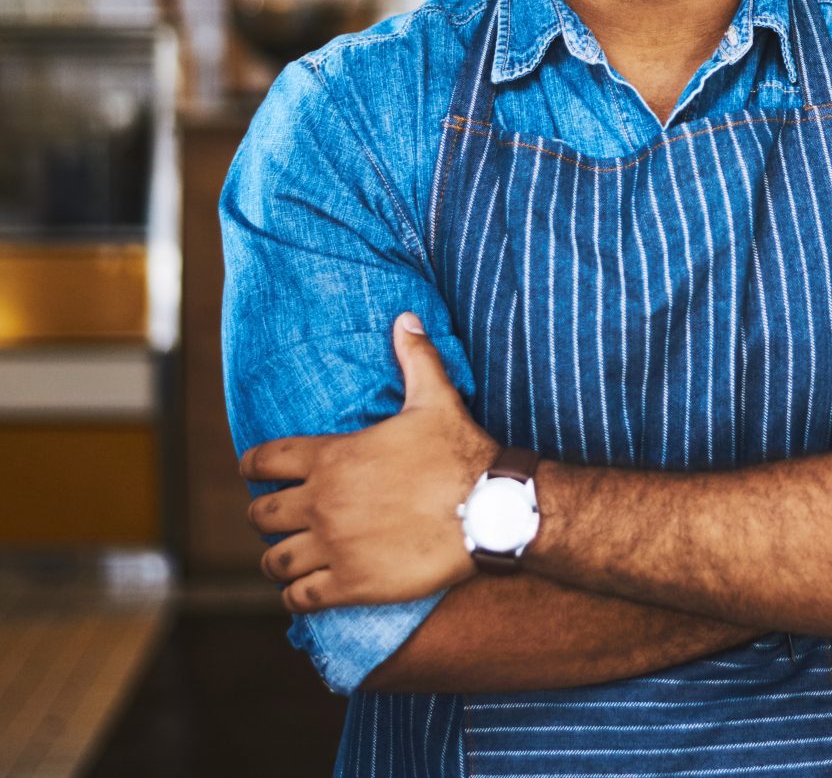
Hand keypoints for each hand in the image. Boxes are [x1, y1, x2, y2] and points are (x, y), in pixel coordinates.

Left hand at [243, 313, 496, 612]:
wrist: (492, 510)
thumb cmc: (463, 453)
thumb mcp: (437, 399)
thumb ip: (415, 359)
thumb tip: (406, 318)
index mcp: (333, 458)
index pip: (262, 461)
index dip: (253, 465)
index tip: (258, 472)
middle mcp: (323, 503)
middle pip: (261, 514)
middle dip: (267, 514)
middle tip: (284, 517)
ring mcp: (334, 547)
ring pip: (274, 560)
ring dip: (279, 557)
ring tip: (292, 555)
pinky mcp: (352, 584)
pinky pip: (299, 598)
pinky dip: (296, 594)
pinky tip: (307, 588)